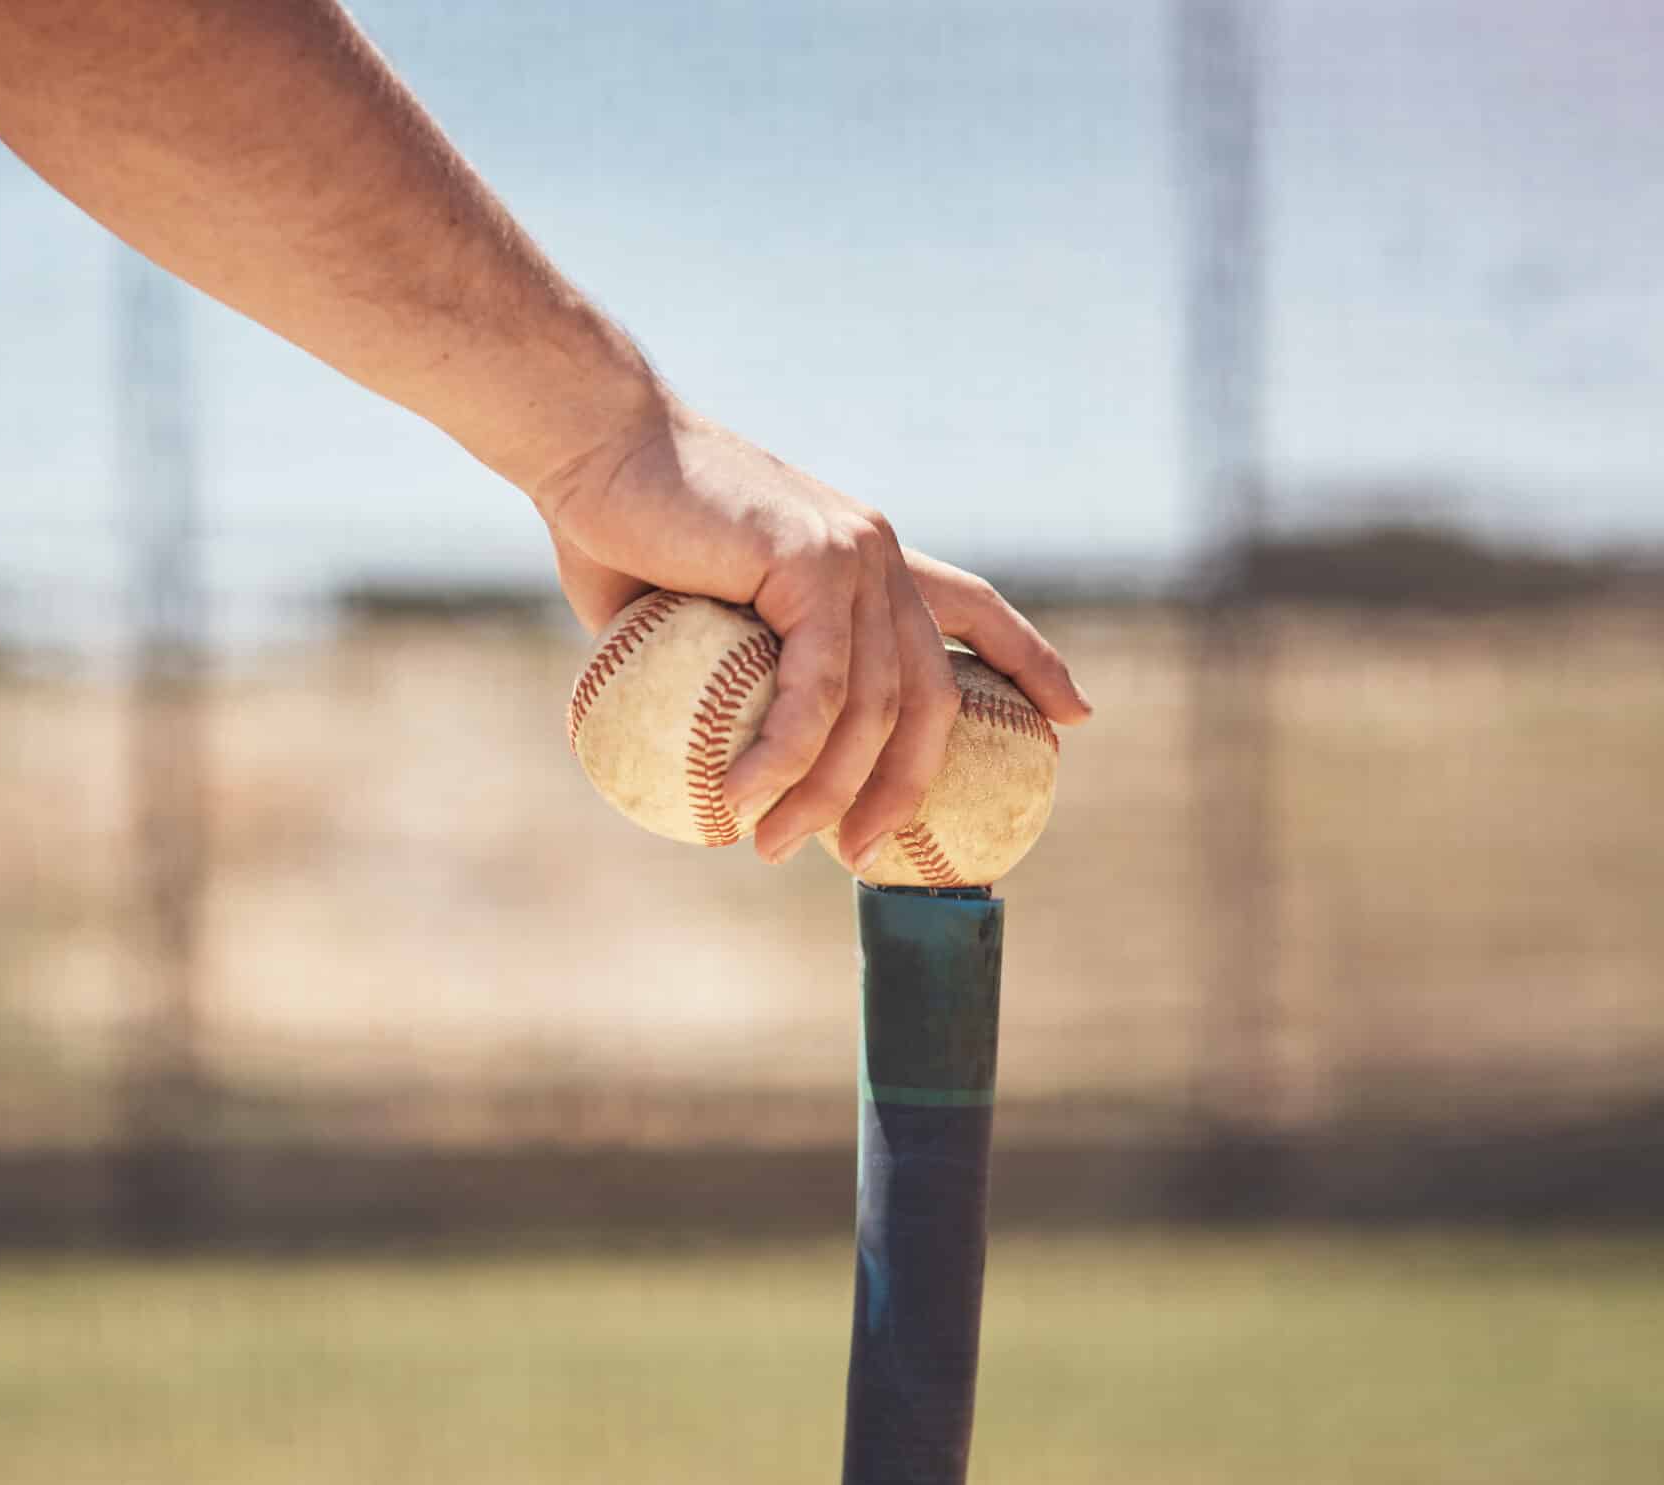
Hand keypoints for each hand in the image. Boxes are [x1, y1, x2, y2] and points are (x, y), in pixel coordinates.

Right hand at [532, 401, 1094, 867]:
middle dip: (905, 790)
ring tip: (769, 846)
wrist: (588, 446)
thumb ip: (729, 677)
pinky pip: (816, 690)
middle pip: (931, 698)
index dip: (1031, 662)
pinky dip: (784, 756)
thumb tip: (716, 767)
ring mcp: (854, 556)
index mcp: (866, 556)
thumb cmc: (620, 528)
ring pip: (874, 709)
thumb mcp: (695, 615)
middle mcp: (877, 554)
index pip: (975, 609)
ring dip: (825, 794)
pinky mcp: (813, 564)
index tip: (1074, 716)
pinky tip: (745, 798)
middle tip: (856, 858)